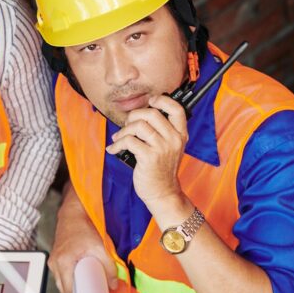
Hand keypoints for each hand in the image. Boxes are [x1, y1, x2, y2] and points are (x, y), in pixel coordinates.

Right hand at [50, 185, 116, 292]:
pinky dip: (70, 275)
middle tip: (91, 289)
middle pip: (64, 289)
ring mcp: (53, 261)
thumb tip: (113, 284)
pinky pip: (61, 274)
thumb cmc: (83, 228)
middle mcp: (55, 263)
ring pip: (62, 282)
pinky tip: (80, 271)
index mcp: (63, 262)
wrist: (73, 214)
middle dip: (78, 291)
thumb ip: (109, 267)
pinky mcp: (55, 258)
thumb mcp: (100, 248)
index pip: (68, 291)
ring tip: (86, 279)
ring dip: (73, 283)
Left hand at [107, 95, 187, 211]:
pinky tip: (113, 149)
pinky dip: (116, 144)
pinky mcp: (149, 157)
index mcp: (180, 135)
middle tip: (127, 125)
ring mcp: (162, 148)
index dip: (162, 100)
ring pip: (139, 126)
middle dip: (133, 116)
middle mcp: (174, 139)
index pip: (177, 109)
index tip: (150, 101)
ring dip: (123, 131)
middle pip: (152, 113)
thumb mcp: (168, 147)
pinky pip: (129, 141)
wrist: (162, 192)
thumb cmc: (161, 168)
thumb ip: (160, 131)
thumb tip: (138, 114)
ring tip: (119, 139)